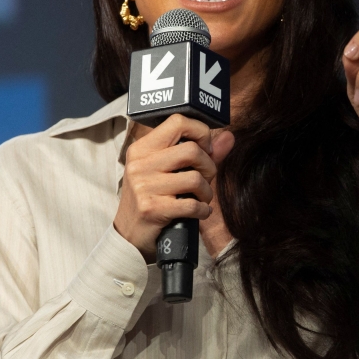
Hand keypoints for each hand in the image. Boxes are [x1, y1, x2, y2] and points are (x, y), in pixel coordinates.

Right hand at [114, 115, 234, 259]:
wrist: (129, 236)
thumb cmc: (152, 199)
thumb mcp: (167, 172)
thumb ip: (200, 153)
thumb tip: (228, 137)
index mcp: (142, 149)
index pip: (177, 122)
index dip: (200, 132)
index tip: (205, 149)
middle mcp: (140, 164)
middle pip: (191, 150)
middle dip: (208, 166)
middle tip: (206, 179)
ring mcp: (144, 186)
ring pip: (194, 178)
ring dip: (207, 192)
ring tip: (202, 198)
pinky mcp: (151, 209)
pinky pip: (191, 205)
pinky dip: (203, 210)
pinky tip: (200, 212)